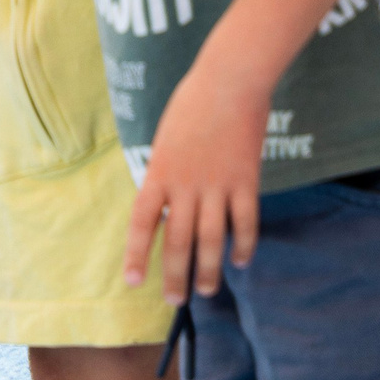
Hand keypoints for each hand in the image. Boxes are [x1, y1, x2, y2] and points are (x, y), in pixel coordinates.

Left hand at [125, 48, 269, 299]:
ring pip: (211, 240)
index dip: (137, 254)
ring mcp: (217, 184)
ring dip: (208, 270)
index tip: (133, 280)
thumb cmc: (193, 103)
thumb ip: (165, 175)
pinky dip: (243, 246)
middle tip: (174, 301)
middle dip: (174, 275)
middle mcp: (185, 184)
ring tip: (206, 291)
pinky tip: (240, 261)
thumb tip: (164, 208)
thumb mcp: (166, 139)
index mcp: (159, 171)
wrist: (228, 79)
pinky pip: (245, 223)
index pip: (143, 222)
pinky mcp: (246, 181)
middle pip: (177, 241)